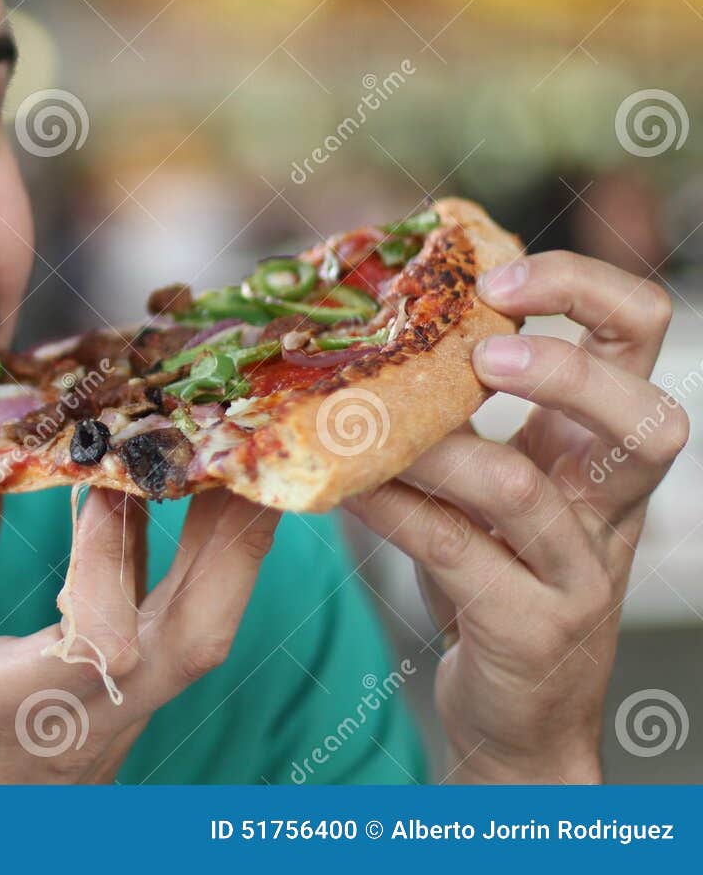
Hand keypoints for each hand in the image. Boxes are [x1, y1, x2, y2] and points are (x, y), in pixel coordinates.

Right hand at [0, 480, 279, 782]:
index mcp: (27, 708)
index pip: (101, 644)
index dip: (108, 562)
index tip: (93, 486)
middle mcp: (96, 715)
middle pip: (196, 637)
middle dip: (227, 540)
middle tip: (235, 449)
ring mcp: (128, 715)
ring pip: (204, 631)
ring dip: (227, 542)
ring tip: (231, 456)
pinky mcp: (137, 705)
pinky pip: (181, 626)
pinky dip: (195, 558)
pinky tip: (191, 499)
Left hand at [345, 250, 685, 783]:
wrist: (515, 720)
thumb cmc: (491, 583)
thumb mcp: (486, 489)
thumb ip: (453, 417)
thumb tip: (364, 327)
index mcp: (597, 451)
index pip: (641, 340)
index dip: (589, 290)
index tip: (501, 274)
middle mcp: (608, 508)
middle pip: (647, 419)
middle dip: (567, 371)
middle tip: (484, 350)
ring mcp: (578, 574)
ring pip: (525, 491)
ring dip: (437, 449)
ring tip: (375, 429)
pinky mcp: (532, 628)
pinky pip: (456, 552)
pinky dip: (393, 510)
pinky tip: (346, 488)